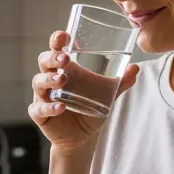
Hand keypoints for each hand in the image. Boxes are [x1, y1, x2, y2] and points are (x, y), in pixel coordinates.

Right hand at [28, 30, 138, 154]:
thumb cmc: (89, 109)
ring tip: (62, 80)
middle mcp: (50, 78)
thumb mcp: (107, 95)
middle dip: (52, 57)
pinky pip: (39, 108)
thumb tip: (135, 68)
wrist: (82, 137)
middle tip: (65, 59)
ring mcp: (43, 96)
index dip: (58, 40)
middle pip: (44, 61)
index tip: (65, 36)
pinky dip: (49, 107)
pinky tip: (61, 107)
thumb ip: (120, 83)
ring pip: (39, 81)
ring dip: (49, 79)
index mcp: (64, 68)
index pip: (57, 49)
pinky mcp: (40, 114)